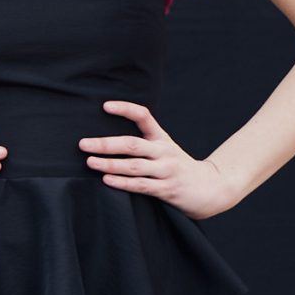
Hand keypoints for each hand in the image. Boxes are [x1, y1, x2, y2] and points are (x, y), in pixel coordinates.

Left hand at [79, 101, 233, 217]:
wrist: (212, 189)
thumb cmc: (180, 169)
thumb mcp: (166, 150)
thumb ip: (144, 144)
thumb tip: (108, 141)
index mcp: (162, 138)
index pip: (144, 116)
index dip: (125, 109)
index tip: (105, 105)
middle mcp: (164, 152)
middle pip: (131, 144)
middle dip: (105, 144)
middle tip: (83, 144)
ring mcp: (166, 171)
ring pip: (133, 165)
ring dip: (109, 164)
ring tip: (90, 162)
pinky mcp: (167, 189)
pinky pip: (141, 185)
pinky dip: (123, 183)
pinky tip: (107, 180)